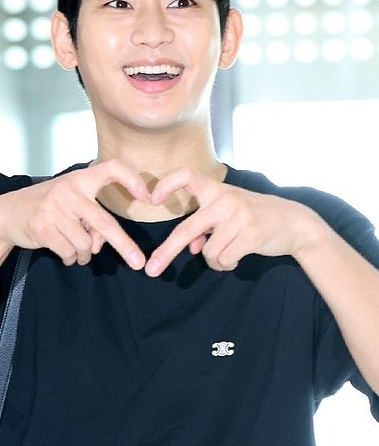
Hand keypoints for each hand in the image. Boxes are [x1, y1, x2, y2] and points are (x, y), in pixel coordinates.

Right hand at [0, 159, 148, 268]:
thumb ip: (91, 218)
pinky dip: (71, 258)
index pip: (111, 168)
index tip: (147, 197)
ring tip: (76, 250)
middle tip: (139, 263)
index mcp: (80, 179)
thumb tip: (101, 244)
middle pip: (104, 223)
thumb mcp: (71, 202)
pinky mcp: (42, 226)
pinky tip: (64, 252)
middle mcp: (69, 190)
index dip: (131, 180)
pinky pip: (69, 252)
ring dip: (85, 254)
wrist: (8, 212)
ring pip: (85, 244)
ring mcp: (54, 208)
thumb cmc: (48, 206)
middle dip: (124, 246)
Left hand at [144, 168, 320, 276]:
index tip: (152, 200)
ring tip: (228, 253)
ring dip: (214, 261)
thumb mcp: (229, 212)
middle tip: (152, 270)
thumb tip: (191, 247)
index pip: (187, 175)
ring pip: (208, 253)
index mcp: (216, 190)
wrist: (293, 222)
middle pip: (187, 229)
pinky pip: (224, 260)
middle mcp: (225, 200)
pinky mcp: (251, 235)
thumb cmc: (254, 215)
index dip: (166, 185)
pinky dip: (225, 265)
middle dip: (166, 252)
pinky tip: (236, 258)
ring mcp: (239, 217)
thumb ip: (207, 225)